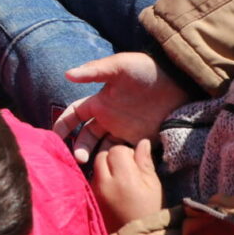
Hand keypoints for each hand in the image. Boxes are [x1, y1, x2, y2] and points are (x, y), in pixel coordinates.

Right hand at [52, 52, 189, 162]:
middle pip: (85, 137)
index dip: (62, 125)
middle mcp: (108, 119)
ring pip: (102, 149)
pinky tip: (114, 168)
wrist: (178, 83)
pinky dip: (116, 163)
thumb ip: (94, 70)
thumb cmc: (146, 70)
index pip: (73, 115)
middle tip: (79, 160)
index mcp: (99, 102)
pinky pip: (124, 156)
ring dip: (95, 159)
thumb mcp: (119, 66)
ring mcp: (123, 131)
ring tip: (94, 167)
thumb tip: (67, 74)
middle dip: (78, 149)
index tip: (55, 138)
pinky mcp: (139, 141)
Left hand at [90, 139, 163, 233]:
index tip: (134, 163)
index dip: (126, 153)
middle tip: (126, 171)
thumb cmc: (149, 212)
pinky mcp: (89, 199)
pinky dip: (99, 180)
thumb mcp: (153, 187)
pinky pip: (91, 180)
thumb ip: (145, 163)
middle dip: (113, 159)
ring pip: (95, 167)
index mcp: (124, 178)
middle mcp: (105, 182)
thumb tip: (142, 141)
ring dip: (105, 169)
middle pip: (102, 156)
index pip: (117, 150)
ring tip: (118, 182)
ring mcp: (94, 192)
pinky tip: (111, 191)